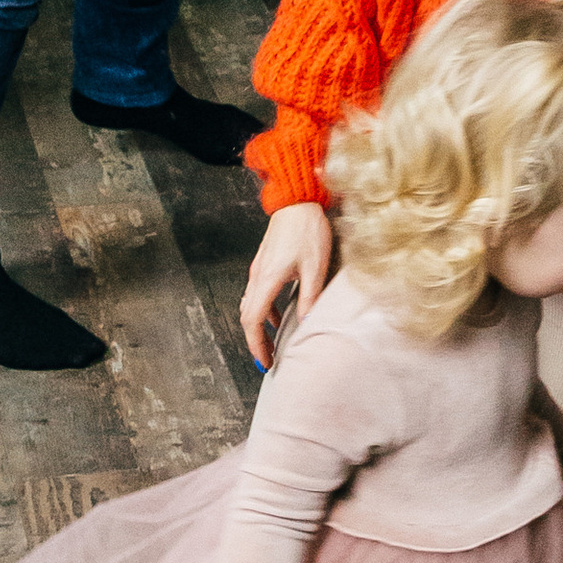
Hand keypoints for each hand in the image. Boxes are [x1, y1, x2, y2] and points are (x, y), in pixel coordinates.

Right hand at [239, 201, 334, 366]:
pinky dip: (264, 311)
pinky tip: (278, 316)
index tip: (265, 361)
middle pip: (247, 316)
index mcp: (267, 280)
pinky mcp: (265, 263)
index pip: (254, 320)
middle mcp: (257, 276)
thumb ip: (310, 299)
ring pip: (251, 305)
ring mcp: (259, 269)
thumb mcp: (315, 268)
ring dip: (259, 327)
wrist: (297, 201)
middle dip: (256, 341)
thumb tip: (306, 324)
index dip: (257, 344)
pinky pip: (258, 294)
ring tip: (272, 343)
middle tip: (267, 359)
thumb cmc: (308, 230)